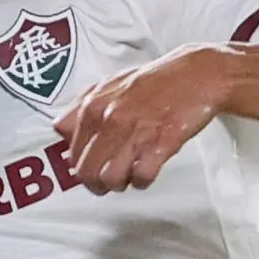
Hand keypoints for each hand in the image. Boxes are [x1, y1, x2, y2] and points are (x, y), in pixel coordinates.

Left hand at [54, 46, 227, 194]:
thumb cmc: (154, 81)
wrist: (196, 74)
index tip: (91, 164)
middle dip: (96, 183)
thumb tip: (62, 132)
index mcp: (93, 105)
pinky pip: (141, 178)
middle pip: (85, 172)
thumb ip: (82, 107)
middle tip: (108, 180)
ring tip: (129, 175)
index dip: (80, 164)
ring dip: (120, 184)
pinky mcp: (160, 143)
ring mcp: (135, 132)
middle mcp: (110, 119)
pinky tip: (147, 170)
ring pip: (110, 180)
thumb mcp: (109, 84)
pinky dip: (143, 181)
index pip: (69, 152)